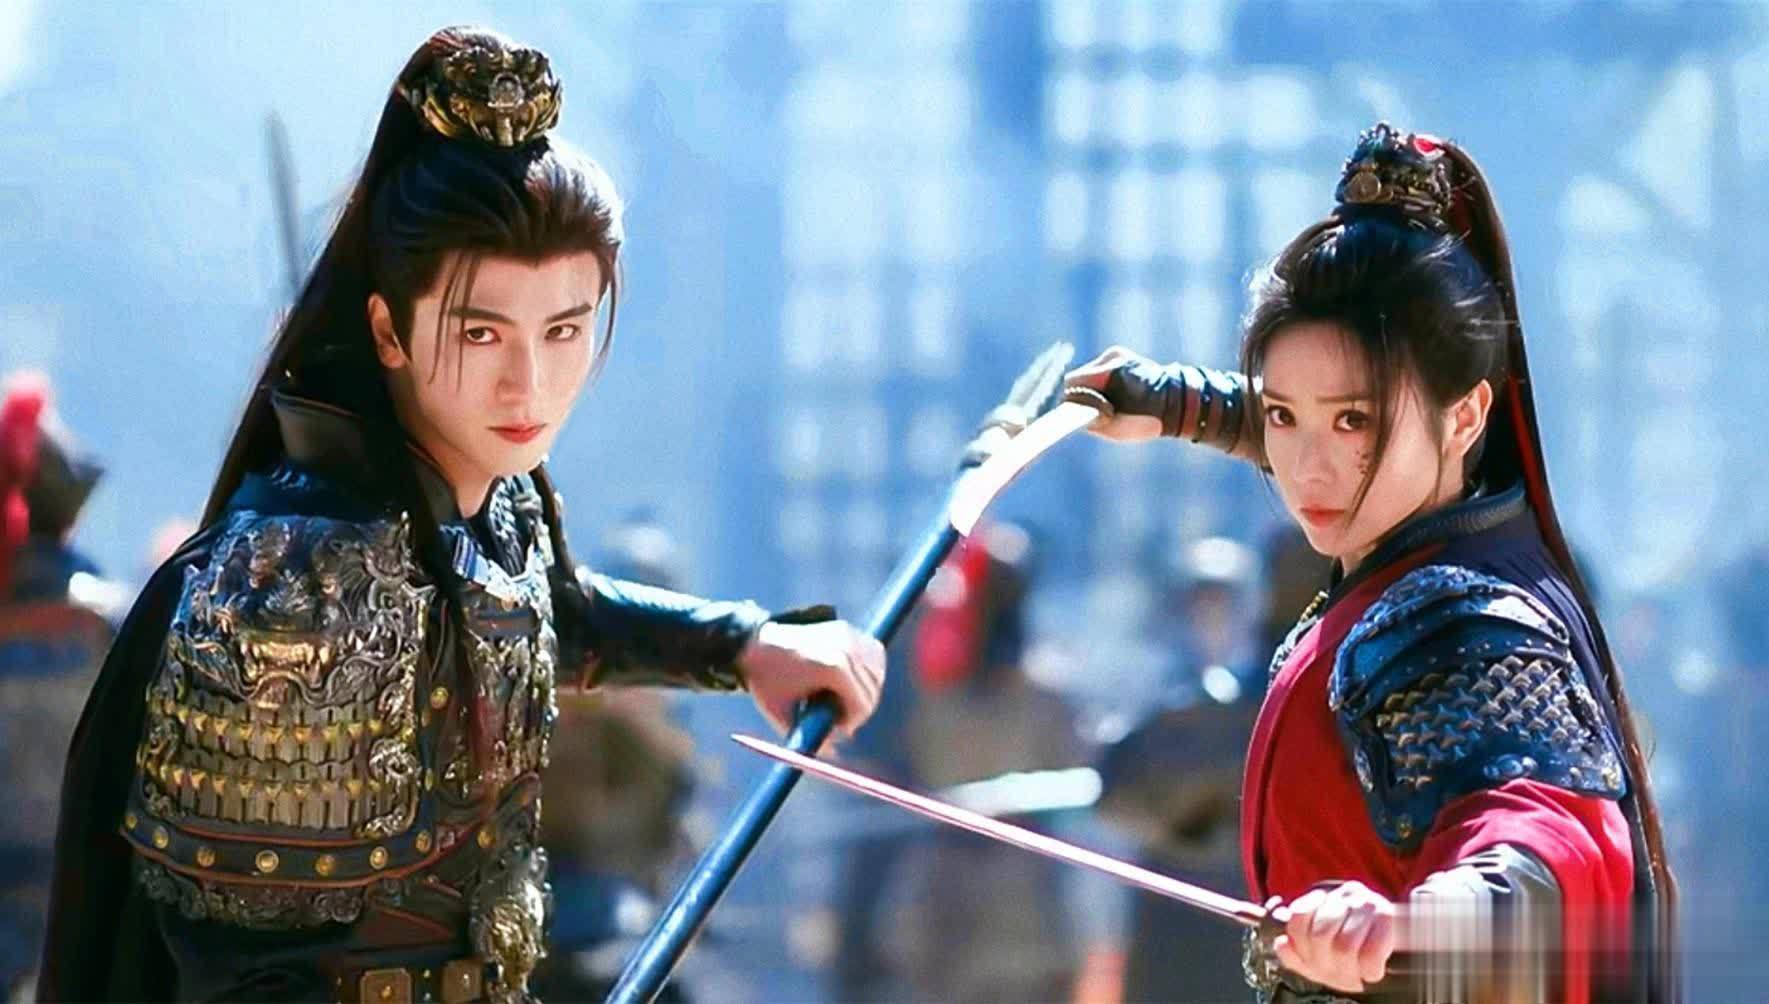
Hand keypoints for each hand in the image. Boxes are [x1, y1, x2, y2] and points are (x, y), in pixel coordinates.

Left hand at [738, 620, 885, 738]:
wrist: (755, 644)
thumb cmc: (767, 681)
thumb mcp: (783, 714)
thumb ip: (809, 737)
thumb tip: (832, 755)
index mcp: (834, 668)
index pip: (862, 704)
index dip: (851, 722)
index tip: (838, 727)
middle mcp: (846, 648)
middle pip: (872, 690)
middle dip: (859, 708)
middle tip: (839, 715)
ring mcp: (848, 635)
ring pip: (877, 672)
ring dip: (866, 688)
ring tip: (841, 695)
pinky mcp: (846, 629)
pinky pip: (873, 654)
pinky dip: (867, 669)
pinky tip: (849, 678)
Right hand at [1063, 345, 1167, 442]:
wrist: (1178, 403)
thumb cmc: (1150, 420)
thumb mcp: (1118, 429)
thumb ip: (1092, 422)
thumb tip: (1071, 416)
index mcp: (1112, 371)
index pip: (1072, 383)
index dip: (1072, 401)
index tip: (1078, 414)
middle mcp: (1112, 356)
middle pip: (1077, 378)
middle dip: (1082, 396)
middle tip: (1094, 413)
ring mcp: (1116, 354)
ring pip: (1087, 374)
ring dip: (1091, 391)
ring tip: (1108, 405)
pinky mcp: (1120, 356)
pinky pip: (1098, 372)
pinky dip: (1101, 385)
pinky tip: (1114, 396)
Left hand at [1271, 881, 1397, 993]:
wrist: (1405, 951)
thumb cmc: (1359, 952)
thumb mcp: (1321, 955)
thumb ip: (1296, 952)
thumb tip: (1281, 944)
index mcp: (1326, 898)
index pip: (1298, 916)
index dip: (1301, 945)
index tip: (1312, 960)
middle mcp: (1346, 895)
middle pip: (1319, 935)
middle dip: (1326, 963)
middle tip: (1337, 972)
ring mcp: (1369, 905)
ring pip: (1343, 946)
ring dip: (1348, 971)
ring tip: (1355, 974)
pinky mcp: (1391, 920)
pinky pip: (1370, 954)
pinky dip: (1369, 971)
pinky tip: (1371, 972)